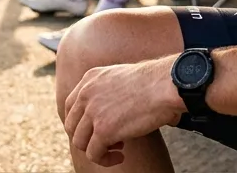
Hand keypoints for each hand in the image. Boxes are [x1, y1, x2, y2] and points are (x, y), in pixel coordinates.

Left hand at [63, 56, 184, 165]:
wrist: (165, 85)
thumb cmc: (155, 82)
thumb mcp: (122, 77)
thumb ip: (109, 89)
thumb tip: (111, 109)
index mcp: (90, 79)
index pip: (71, 105)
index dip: (80, 122)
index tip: (94, 130)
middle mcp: (86, 94)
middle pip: (71, 125)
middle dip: (87, 137)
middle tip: (108, 141)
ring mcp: (93, 112)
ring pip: (80, 142)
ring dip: (97, 149)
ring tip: (117, 148)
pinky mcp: (103, 130)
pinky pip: (93, 154)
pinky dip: (105, 160)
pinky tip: (121, 156)